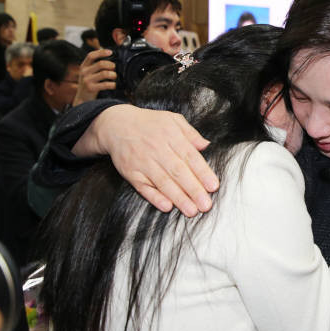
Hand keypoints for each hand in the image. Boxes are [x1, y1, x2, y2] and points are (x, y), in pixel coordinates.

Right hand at [72, 49, 116, 105]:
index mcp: (84, 66)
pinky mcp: (91, 88)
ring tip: (114, 77)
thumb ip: (95, 66)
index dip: (101, 52)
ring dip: (113, 75)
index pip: (91, 55)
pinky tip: (113, 85)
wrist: (82, 99)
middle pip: (101, 64)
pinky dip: (112, 84)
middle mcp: (84, 72)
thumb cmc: (89, 85)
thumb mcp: (88, 73)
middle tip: (114, 69)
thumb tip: (110, 60)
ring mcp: (87, 80)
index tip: (110, 52)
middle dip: (111, 65)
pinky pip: (105, 84)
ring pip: (104, 73)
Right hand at [73, 104, 218, 215]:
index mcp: (171, 136)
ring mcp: (143, 163)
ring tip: (191, 211)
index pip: (190, 157)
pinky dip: (155, 197)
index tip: (213, 186)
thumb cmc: (149, 123)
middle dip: (193, 190)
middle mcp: (158, 150)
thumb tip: (206, 145)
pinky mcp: (131, 173)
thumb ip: (190, 133)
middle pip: (178, 172)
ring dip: (178, 198)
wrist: (116, 124)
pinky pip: (144, 188)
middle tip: (205, 205)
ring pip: (163, 182)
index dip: (202, 173)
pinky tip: (167, 206)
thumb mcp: (172, 120)